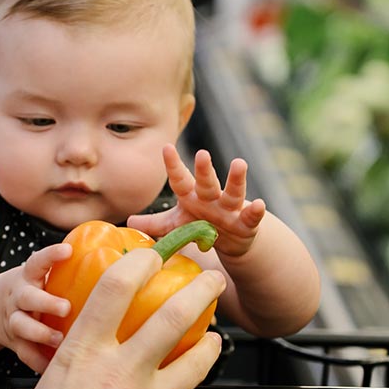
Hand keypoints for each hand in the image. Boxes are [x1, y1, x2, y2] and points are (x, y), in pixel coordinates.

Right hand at [0, 243, 71, 373]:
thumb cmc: (31, 289)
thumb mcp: (41, 274)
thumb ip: (66, 270)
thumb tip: (115, 259)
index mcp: (28, 277)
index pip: (37, 262)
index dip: (51, 255)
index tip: (67, 250)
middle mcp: (19, 297)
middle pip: (27, 297)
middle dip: (46, 302)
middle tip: (65, 308)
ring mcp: (15, 319)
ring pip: (21, 326)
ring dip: (40, 333)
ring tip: (58, 340)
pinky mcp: (15, 341)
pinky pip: (25, 353)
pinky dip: (39, 361)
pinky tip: (53, 367)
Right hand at [0, 248, 224, 388]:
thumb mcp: (52, 385)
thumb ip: (84, 365)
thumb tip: (104, 360)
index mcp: (83, 352)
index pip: (117, 288)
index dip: (140, 264)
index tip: (152, 257)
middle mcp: (119, 371)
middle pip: (173, 315)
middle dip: (200, 291)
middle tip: (211, 281)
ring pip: (194, 361)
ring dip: (210, 344)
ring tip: (216, 338)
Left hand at [129, 147, 266, 258]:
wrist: (230, 241)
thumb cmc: (200, 226)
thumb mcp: (177, 225)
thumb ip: (155, 224)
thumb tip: (129, 222)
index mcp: (191, 197)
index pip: (180, 180)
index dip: (173, 165)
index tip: (166, 147)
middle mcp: (211, 199)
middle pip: (206, 182)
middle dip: (204, 169)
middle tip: (201, 153)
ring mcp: (230, 209)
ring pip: (233, 192)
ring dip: (236, 179)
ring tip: (240, 163)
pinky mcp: (246, 223)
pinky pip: (251, 216)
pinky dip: (256, 211)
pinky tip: (260, 204)